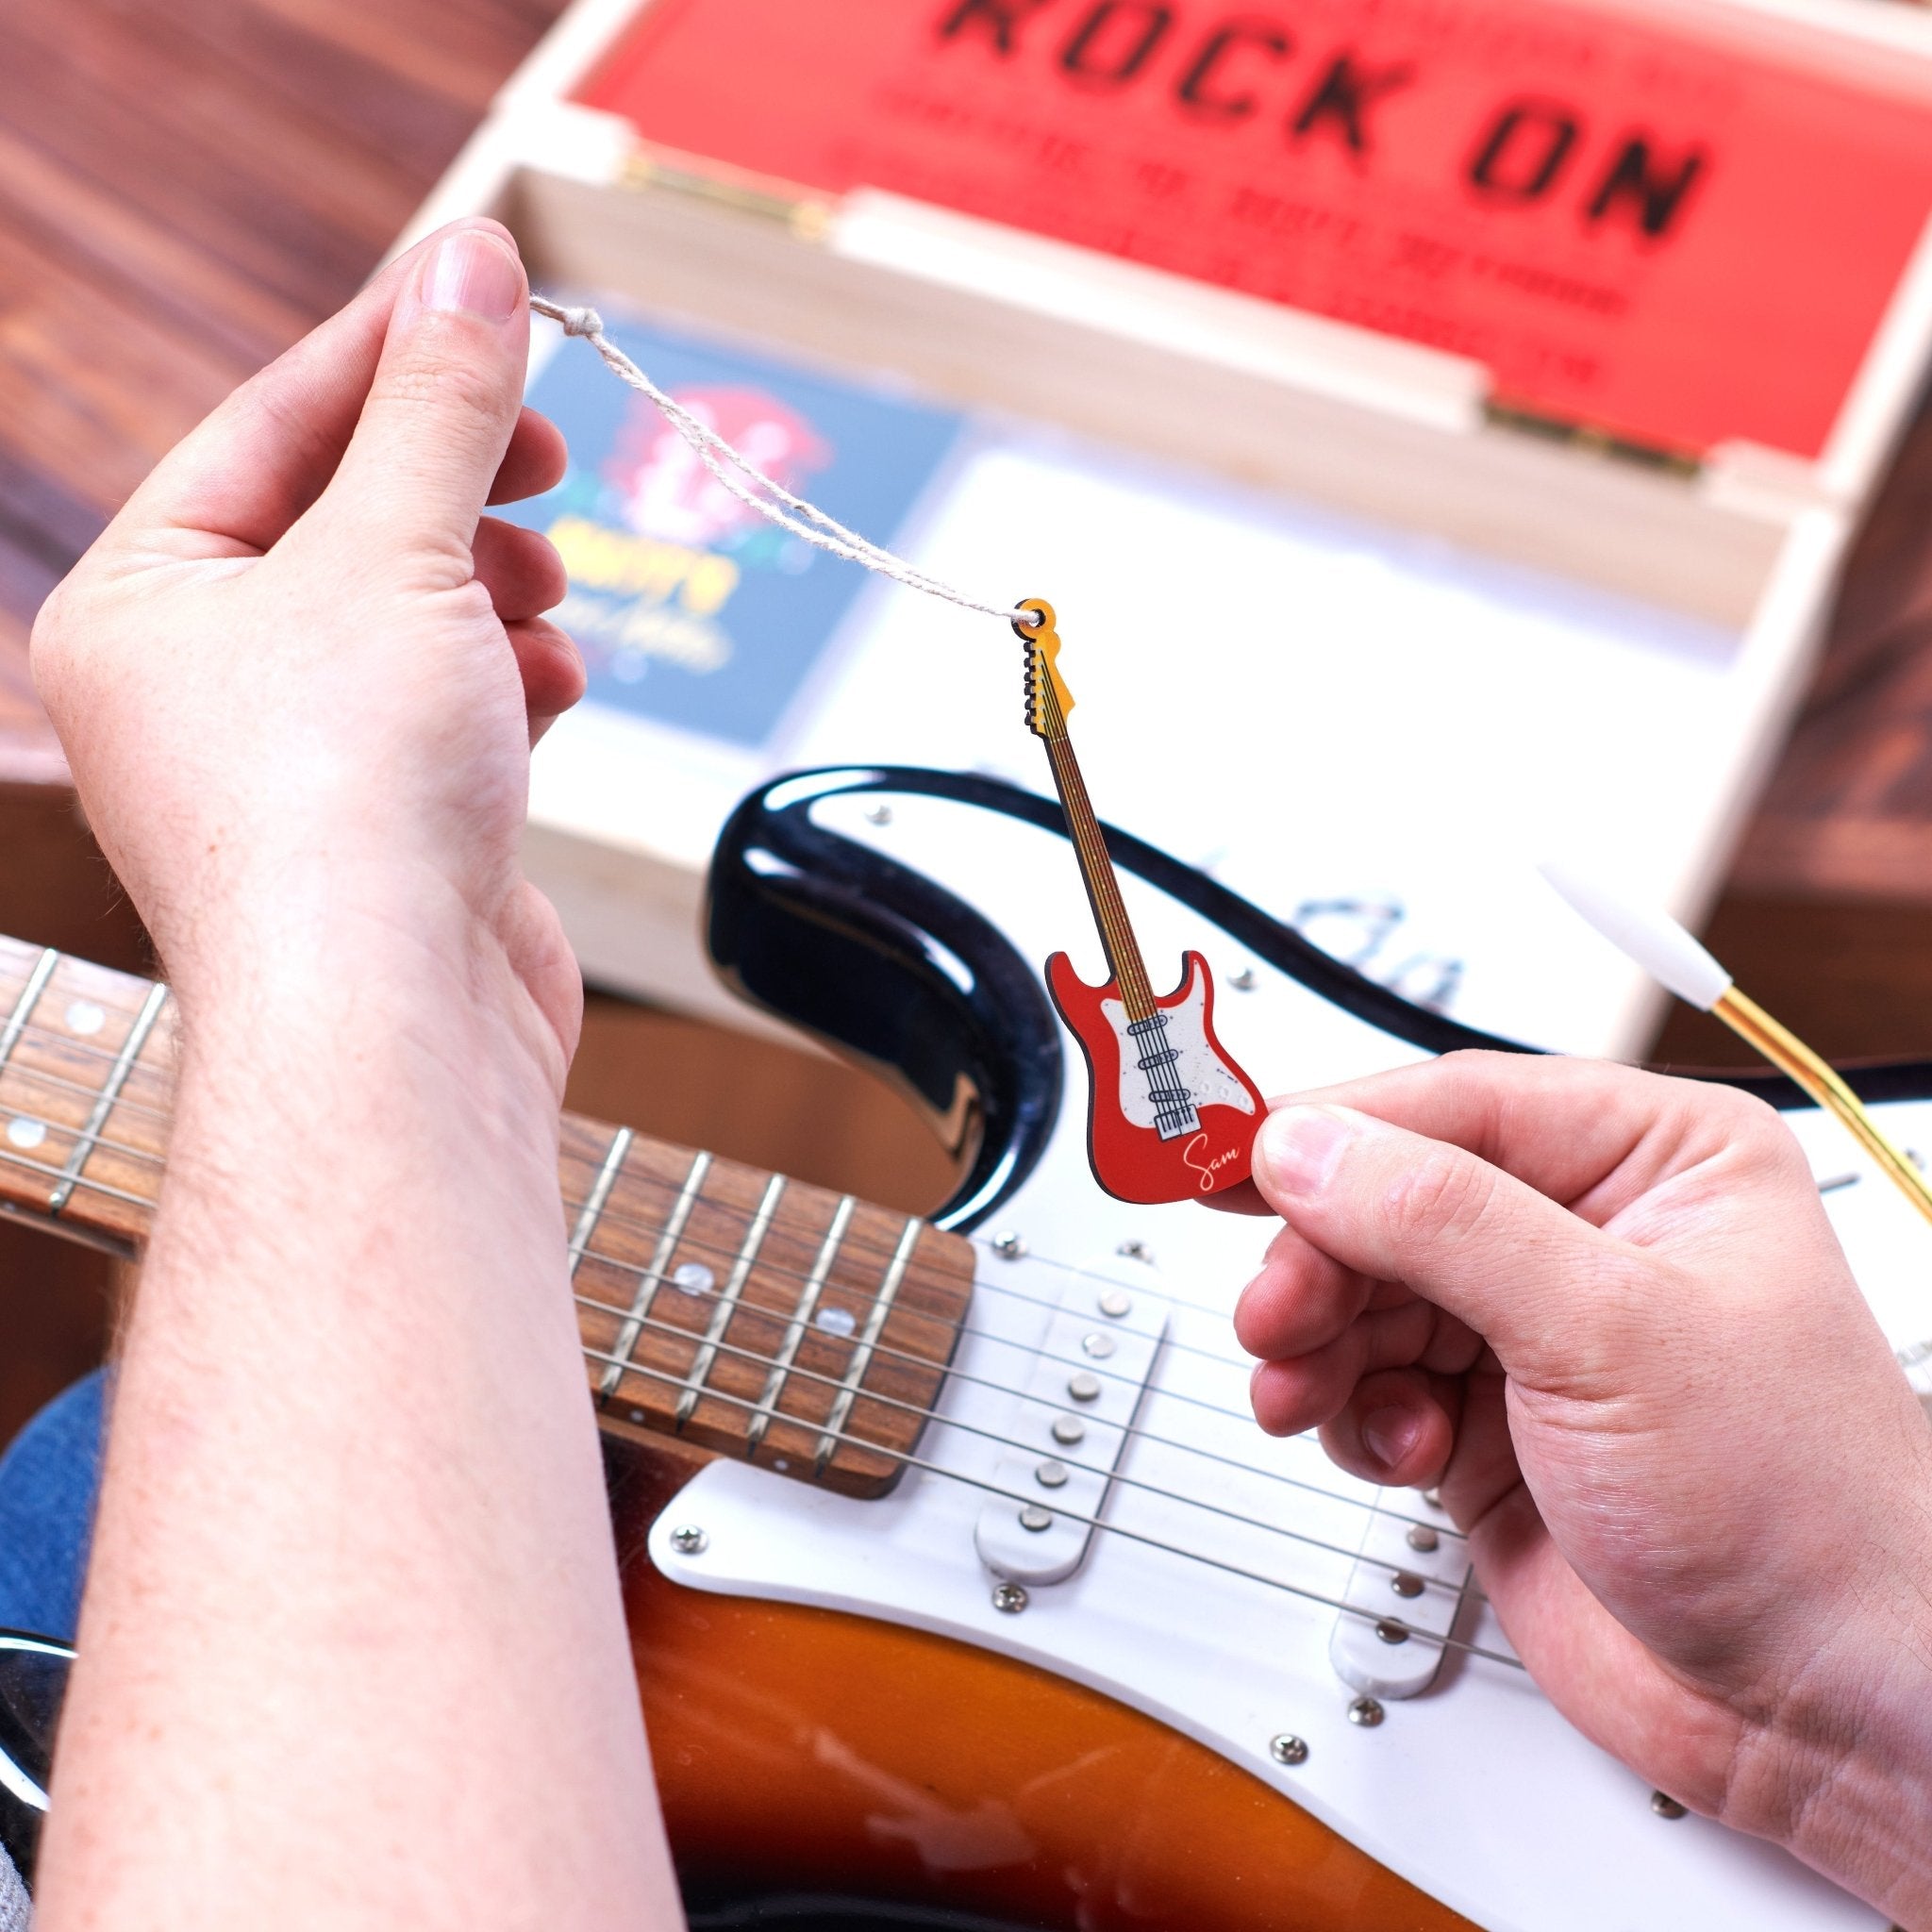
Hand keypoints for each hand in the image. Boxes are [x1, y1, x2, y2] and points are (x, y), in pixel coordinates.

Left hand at [31, 219, 581, 1073]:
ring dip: (494, 591)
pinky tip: (548, 687)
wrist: (393, 1024)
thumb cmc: (344, 806)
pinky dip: (508, 684)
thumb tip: (472, 262)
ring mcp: (295, 769)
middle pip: (345, 525)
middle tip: (545, 450)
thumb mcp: (395, 550)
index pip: (270, 429)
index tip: (492, 300)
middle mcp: (198, 689)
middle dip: (457, 487)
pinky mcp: (386, 830)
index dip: (390, 355)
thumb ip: (440, 403)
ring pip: (411, 621)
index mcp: (138, 607)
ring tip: (541, 593)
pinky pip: (451, 711)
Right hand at [1233, 1053, 1931, 1921]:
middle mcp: (1582, 1235)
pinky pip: (1367, 1381)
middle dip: (1320, 1261)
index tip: (1228, 1158)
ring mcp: (1528, 1333)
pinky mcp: (1485, 1422)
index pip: (1450, 1106)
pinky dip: (1354, 1415)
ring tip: (1309, 1394)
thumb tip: (1309, 1146)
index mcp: (1648, 1160)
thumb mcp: (1611, 1332)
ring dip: (1321, 1344)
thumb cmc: (1804, 1511)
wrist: (1824, 1710)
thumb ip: (1444, 1225)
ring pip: (1361, 1292)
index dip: (1330, 1131)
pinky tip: (1400, 1453)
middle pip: (1386, 1201)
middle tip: (1275, 1316)